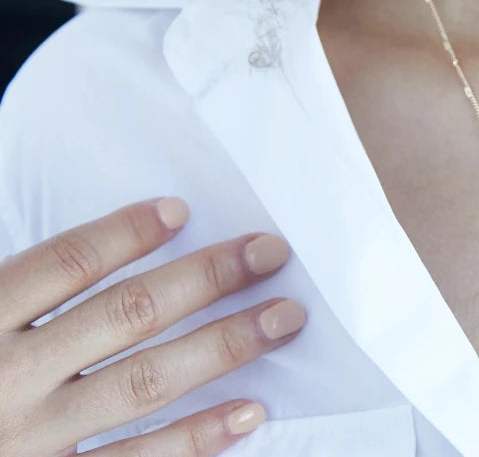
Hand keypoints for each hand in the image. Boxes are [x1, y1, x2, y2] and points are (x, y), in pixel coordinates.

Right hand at [0, 196, 306, 455]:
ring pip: (144, 384)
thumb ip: (22, 285)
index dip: (128, 233)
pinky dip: (197, 441)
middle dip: (208, 279)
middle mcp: (9, 381)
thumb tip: (113, 240)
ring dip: (224, 347)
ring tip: (283, 318)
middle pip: (126, 315)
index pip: (67, 264)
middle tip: (271, 253)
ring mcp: (32, 444)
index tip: (182, 211)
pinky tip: (250, 412)